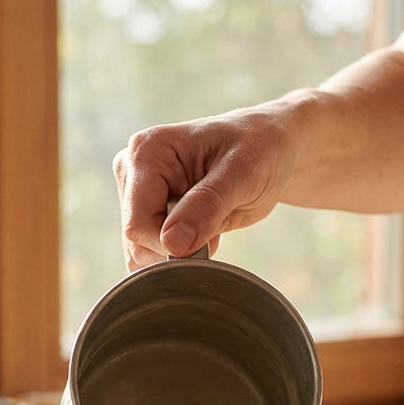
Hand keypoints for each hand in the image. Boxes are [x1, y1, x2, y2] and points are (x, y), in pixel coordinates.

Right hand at [112, 103, 296, 270]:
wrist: (270, 151)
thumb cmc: (260, 149)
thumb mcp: (243, 173)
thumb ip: (207, 205)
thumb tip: (172, 244)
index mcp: (146, 152)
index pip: (138, 223)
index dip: (171, 244)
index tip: (210, 235)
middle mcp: (133, 171)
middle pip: (136, 240)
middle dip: (178, 248)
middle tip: (216, 223)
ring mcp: (138, 194)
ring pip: (141, 251)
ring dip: (181, 252)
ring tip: (211, 223)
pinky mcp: (149, 212)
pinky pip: (151, 252)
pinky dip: (180, 254)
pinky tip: (203, 231)